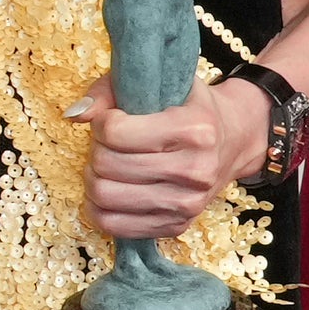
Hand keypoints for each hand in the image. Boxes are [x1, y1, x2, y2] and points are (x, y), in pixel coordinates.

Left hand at [71, 73, 268, 245]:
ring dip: (94, 178)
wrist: (233, 140)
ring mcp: (188, 203)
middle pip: (106, 165)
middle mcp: (195, 170)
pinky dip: (99, 208)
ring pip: (105, 197)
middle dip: (97, 150)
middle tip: (108, 143)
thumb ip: (112, 90)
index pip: (116, 132)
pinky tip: (109, 189)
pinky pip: (116, 226)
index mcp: (194, 129)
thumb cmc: (188, 107)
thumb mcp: (160, 83)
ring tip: (108, 165)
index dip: (102, 123)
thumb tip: (75, 115)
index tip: (112, 119)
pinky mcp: (177, 225)